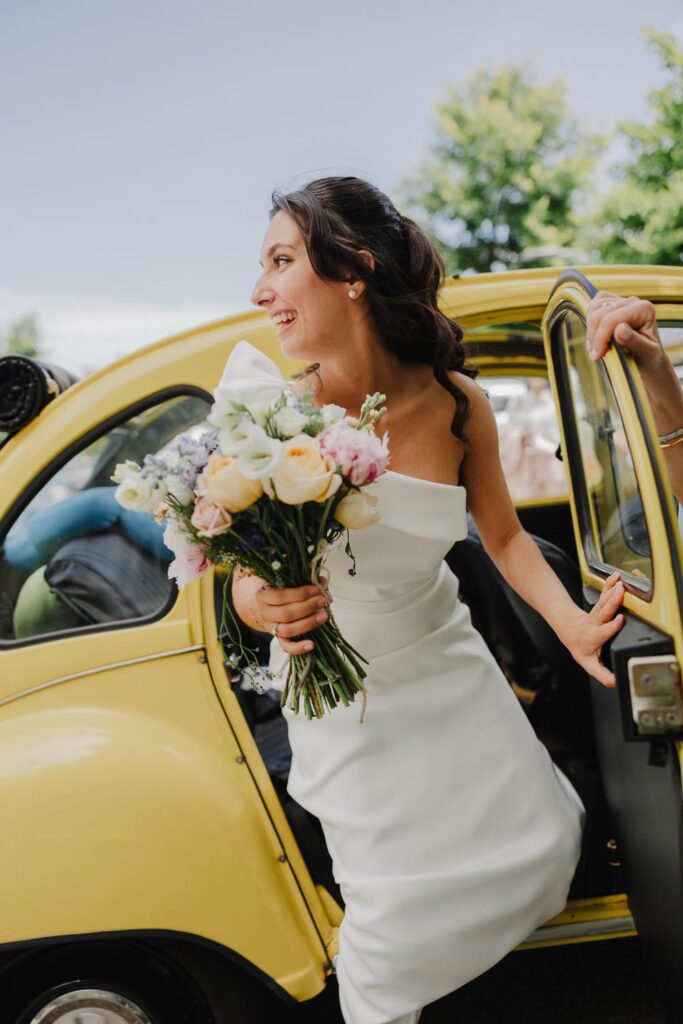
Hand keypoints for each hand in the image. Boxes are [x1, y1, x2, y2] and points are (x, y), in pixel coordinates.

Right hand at [253, 582, 331, 655]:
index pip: (280, 596)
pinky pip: (286, 647)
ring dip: (307, 624)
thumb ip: (307, 582)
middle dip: (307, 607)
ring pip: (287, 630)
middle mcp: (265, 613)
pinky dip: (298, 648)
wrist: (268, 606)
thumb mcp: (289, 583)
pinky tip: (312, 644)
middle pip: (285, 613)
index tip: (316, 589)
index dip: (300, 594)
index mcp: (264, 595)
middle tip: (322, 601)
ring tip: (323, 616)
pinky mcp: (278, 639)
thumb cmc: (283, 591)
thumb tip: (325, 589)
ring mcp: (270, 628)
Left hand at [560, 572, 624, 686]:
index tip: (620, 619)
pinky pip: (605, 593)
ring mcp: (596, 613)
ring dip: (612, 592)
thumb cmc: (579, 646)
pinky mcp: (599, 605)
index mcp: (593, 638)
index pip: (603, 632)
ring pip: (604, 602)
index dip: (611, 626)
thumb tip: (616, 683)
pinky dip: (610, 584)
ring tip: (620, 584)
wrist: (566, 628)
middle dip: (612, 603)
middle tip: (620, 593)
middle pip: (603, 612)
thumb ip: (602, 674)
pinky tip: (615, 576)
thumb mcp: (589, 663)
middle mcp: (594, 624)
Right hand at [586, 291, 664, 372]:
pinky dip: (590, 322)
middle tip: (595, 355)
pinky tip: (596, 337)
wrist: (647, 358)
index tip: (597, 356)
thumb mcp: (646, 353)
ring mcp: (621, 301)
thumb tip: (619, 329)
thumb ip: (634, 341)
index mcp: (644, 310)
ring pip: (594, 309)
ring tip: (595, 349)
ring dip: (591, 331)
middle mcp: (633, 301)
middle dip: (594, 336)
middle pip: (600, 313)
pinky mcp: (611, 303)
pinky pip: (593, 306)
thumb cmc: (648, 357)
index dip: (601, 338)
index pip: (612, 319)